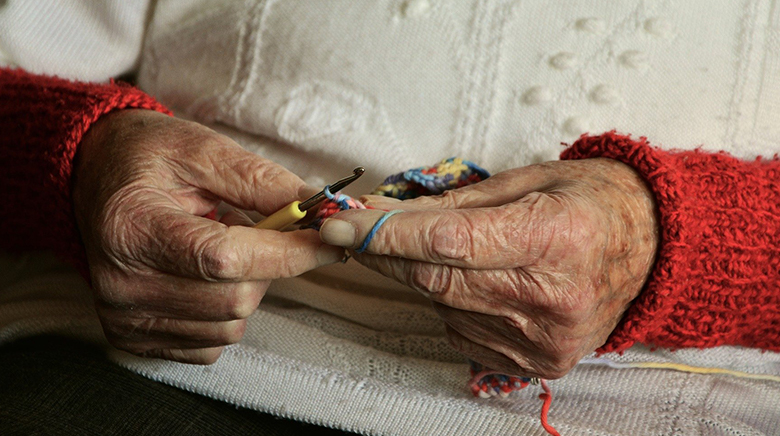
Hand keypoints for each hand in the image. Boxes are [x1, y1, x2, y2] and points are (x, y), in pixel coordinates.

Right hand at [73, 109, 343, 363]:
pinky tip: (205, 277)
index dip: (287, 252)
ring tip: (221, 248)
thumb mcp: (202, 149)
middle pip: (235, 299)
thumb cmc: (148, 159)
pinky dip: (225, 312)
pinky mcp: (134, 337)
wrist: (97, 178)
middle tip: (258, 230)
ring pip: (229, 324)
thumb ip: (261, 181)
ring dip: (247, 288)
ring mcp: (125, 317)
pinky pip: (211, 344)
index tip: (328, 240)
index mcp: (133, 227)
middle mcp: (122, 282)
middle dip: (269, 265)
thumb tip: (317, 210)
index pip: (225, 258)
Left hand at [320, 159, 657, 378]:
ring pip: (445, 308)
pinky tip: (477, 281)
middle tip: (360, 231)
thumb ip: (454, 203)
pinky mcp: (540, 362)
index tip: (343, 226)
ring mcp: (546, 338)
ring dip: (424, 278)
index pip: (449, 242)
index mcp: (556, 237)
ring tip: (446, 249)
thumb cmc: (593, 203)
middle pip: (438, 281)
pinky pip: (464, 332)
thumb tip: (385, 214)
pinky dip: (453, 304)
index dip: (387, 235)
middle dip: (387, 255)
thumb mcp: (528, 180)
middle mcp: (553, 297)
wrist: (652, 250)